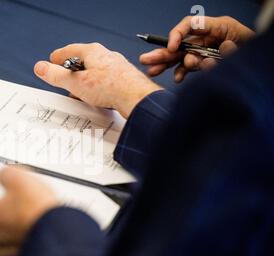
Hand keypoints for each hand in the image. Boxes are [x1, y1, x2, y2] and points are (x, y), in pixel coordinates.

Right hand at [34, 43, 161, 118]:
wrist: (136, 97)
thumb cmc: (110, 87)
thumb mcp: (75, 82)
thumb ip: (56, 75)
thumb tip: (40, 67)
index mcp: (92, 52)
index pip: (69, 50)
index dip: (57, 57)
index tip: (51, 61)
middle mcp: (105, 56)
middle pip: (82, 61)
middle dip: (71, 72)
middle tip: (63, 80)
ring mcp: (116, 67)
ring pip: (94, 72)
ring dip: (85, 82)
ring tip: (79, 93)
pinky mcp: (123, 78)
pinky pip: (105, 81)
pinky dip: (97, 88)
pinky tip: (96, 98)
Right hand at [139, 16, 253, 81]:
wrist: (261, 66)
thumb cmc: (255, 49)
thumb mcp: (246, 41)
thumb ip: (233, 48)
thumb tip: (223, 49)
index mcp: (218, 27)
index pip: (191, 25)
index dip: (178, 34)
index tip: (172, 48)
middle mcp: (207, 39)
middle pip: (180, 44)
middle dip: (162, 53)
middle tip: (145, 59)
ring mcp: (204, 52)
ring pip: (180, 57)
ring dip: (166, 65)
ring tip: (152, 71)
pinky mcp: (204, 64)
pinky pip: (188, 69)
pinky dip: (181, 74)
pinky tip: (176, 79)